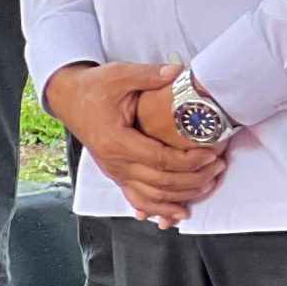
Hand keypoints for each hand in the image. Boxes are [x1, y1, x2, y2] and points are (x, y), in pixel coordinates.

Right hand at [43, 61, 225, 227]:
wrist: (68, 97)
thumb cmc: (93, 87)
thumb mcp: (120, 75)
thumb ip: (150, 75)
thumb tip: (178, 72)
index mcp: (116, 141)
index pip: (160, 160)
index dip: (189, 161)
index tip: (211, 154)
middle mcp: (114, 162)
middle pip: (160, 182)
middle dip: (194, 179)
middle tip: (218, 168)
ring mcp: (114, 171)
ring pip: (151, 196)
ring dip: (181, 196)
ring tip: (208, 185)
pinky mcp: (116, 173)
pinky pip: (137, 198)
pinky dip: (158, 208)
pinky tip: (176, 213)